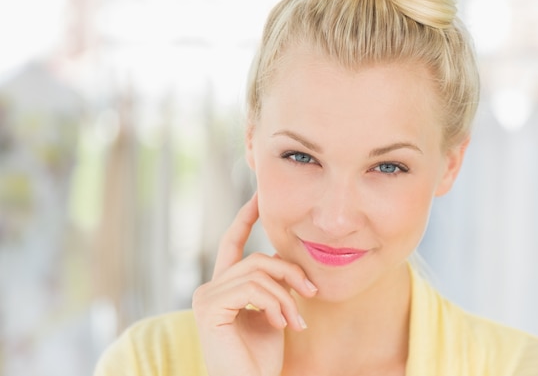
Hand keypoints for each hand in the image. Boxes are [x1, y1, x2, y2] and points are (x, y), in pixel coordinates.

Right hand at [192, 193, 316, 375]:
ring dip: (285, 295)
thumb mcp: (274, 312)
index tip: (258, 197)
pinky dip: (273, 303)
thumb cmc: (262, 360)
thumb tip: (285, 260)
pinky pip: (251, 288)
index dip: (245, 218)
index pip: (232, 243)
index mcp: (224, 287)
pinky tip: (279, 322)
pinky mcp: (208, 307)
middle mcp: (209, 288)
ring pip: (257, 272)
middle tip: (312, 292)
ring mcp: (206, 297)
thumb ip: (274, 286)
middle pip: (256, 258)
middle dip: (289, 272)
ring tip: (296, 320)